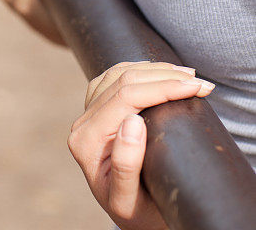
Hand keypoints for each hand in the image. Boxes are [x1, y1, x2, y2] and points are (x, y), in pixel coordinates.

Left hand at [67, 60, 215, 229]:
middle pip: (123, 81)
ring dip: (155, 69)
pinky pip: (115, 76)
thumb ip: (126, 166)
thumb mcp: (129, 200)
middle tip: (200, 83)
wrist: (132, 218)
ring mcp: (88, 114)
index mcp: (86, 143)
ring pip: (119, 73)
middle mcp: (82, 125)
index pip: (126, 98)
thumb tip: (132, 122)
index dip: (163, 87)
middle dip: (165, 76)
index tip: (196, 87)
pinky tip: (161, 72)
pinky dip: (141, 69)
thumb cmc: (135, 213)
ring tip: (187, 75)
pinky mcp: (97, 109)